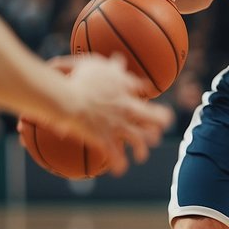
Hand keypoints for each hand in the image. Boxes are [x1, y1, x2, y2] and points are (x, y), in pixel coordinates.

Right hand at [47, 53, 173, 174]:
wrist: (68, 100)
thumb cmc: (76, 79)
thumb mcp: (92, 63)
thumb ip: (105, 63)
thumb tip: (118, 59)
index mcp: (123, 88)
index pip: (140, 87)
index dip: (143, 90)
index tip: (142, 92)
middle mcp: (127, 107)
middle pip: (154, 117)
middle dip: (159, 124)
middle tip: (158, 130)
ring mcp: (118, 125)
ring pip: (140, 140)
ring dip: (142, 150)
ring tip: (141, 156)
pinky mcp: (106, 140)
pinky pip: (116, 157)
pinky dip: (119, 165)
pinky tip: (120, 170)